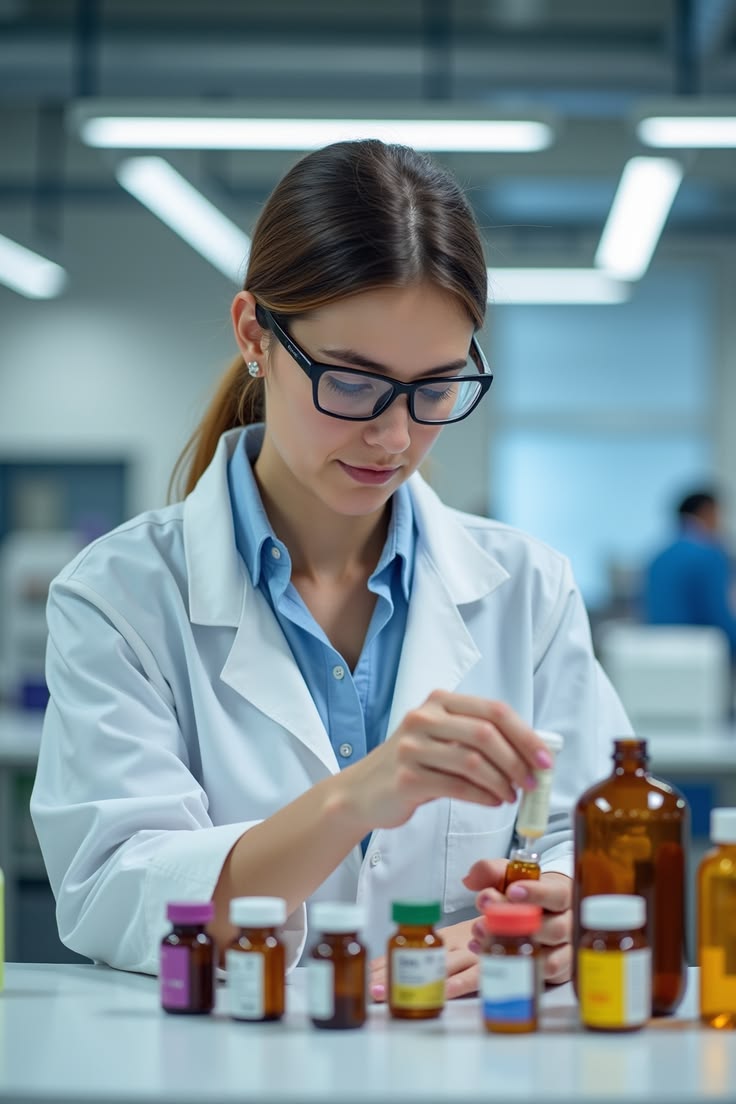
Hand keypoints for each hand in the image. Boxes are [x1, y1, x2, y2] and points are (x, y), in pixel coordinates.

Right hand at [336, 693, 551, 834]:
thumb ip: (477, 738)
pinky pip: (457, 786)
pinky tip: (493, 802)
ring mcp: (412, 747)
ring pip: (473, 761)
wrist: (363, 792)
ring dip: (502, 782)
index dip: (525, 735)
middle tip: (533, 783)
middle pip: (485, 733)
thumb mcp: (442, 739)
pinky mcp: (407, 777)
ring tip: (512, 796)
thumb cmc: (413, 765)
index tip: (545, 760)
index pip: (493, 710)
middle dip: (518, 761)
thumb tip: (531, 755)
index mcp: (439, 702)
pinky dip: (483, 796)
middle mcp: (424, 718)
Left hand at [368, 918, 480, 1002]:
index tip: (364, 978)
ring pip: (438, 968)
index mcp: (439, 937)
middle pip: (416, 959)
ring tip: (391, 994)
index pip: (406, 951)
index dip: (384, 964)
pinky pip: (470, 977)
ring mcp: (468, 953)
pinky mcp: (485, 966)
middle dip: (391, 974)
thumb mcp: (452, 942)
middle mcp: (450, 943)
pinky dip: (454, 985)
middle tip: (370, 990)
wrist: (510, 923)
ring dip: (415, 982)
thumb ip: (430, 952)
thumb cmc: (477, 938)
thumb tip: (395, 968)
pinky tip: (439, 995)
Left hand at [463, 859, 572, 983]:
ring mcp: (565, 951)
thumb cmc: (528, 893)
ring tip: (480, 932)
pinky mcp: (558, 972)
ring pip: (549, 957)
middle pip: (555, 928)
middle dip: (518, 924)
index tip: (512, 891)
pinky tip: (486, 951)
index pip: (557, 894)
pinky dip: (512, 965)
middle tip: (488, 913)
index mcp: (563, 895)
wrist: (544, 913)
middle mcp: (569, 924)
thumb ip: (490, 872)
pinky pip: (538, 974)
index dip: (537, 894)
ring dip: (513, 948)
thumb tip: (470, 880)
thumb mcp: (509, 876)